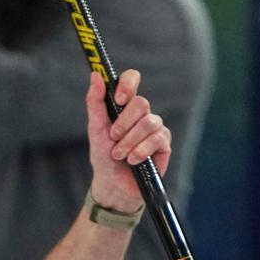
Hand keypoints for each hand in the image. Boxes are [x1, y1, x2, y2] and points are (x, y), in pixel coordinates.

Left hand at [86, 69, 169, 212]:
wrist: (113, 184)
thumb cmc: (103, 156)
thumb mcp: (95, 129)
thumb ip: (95, 103)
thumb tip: (95, 75)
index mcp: (124, 106)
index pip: (132, 79)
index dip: (128, 83)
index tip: (119, 98)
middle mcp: (142, 113)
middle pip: (141, 103)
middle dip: (124, 123)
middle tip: (113, 138)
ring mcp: (155, 127)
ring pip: (149, 122)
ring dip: (130, 141)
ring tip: (119, 155)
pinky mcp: (164, 143)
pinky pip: (157, 139)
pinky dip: (141, 150)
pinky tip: (133, 160)